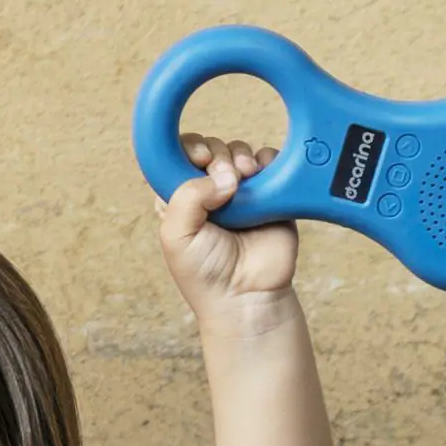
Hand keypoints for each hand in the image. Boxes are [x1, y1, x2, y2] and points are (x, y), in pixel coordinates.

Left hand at [155, 133, 298, 321]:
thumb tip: (225, 176)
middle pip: (210, 149)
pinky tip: (260, 175)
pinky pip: (268, 161)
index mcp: (179, 199)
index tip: (199, 159)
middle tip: (225, 177)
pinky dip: (266, 159)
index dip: (188, 149)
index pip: (177, 157)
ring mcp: (240, 193)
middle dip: (216, 155)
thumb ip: (187, 197)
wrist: (246, 296)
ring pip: (238, 151)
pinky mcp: (269, 195)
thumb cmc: (205, 273)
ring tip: (244, 177)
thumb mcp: (176, 235)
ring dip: (240, 157)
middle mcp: (208, 193)